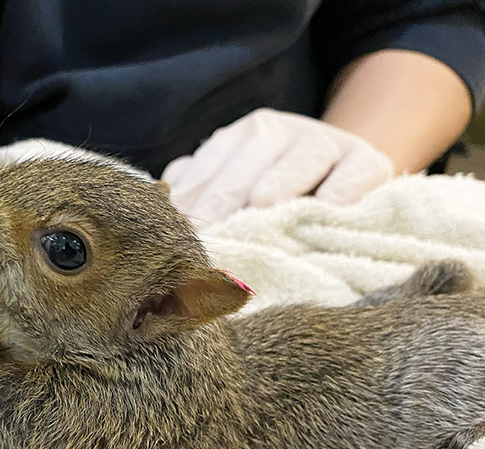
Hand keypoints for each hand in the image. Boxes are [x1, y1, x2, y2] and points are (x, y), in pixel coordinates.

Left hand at [161, 108, 393, 226]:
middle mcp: (278, 132)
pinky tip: (328, 207)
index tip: (176, 234)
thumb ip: (200, 196)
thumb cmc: (274, 194)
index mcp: (238, 138)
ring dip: (281, 181)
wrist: (342, 179)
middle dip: (225, 199)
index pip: (209, 168)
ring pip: (300, 158)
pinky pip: (356, 171)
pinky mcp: (369, 162)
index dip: (191, 203)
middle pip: (247, 163)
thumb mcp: (232, 189)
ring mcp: (325, 142)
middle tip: (209, 233)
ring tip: (263, 206)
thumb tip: (161, 213)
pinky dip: (344, 188)